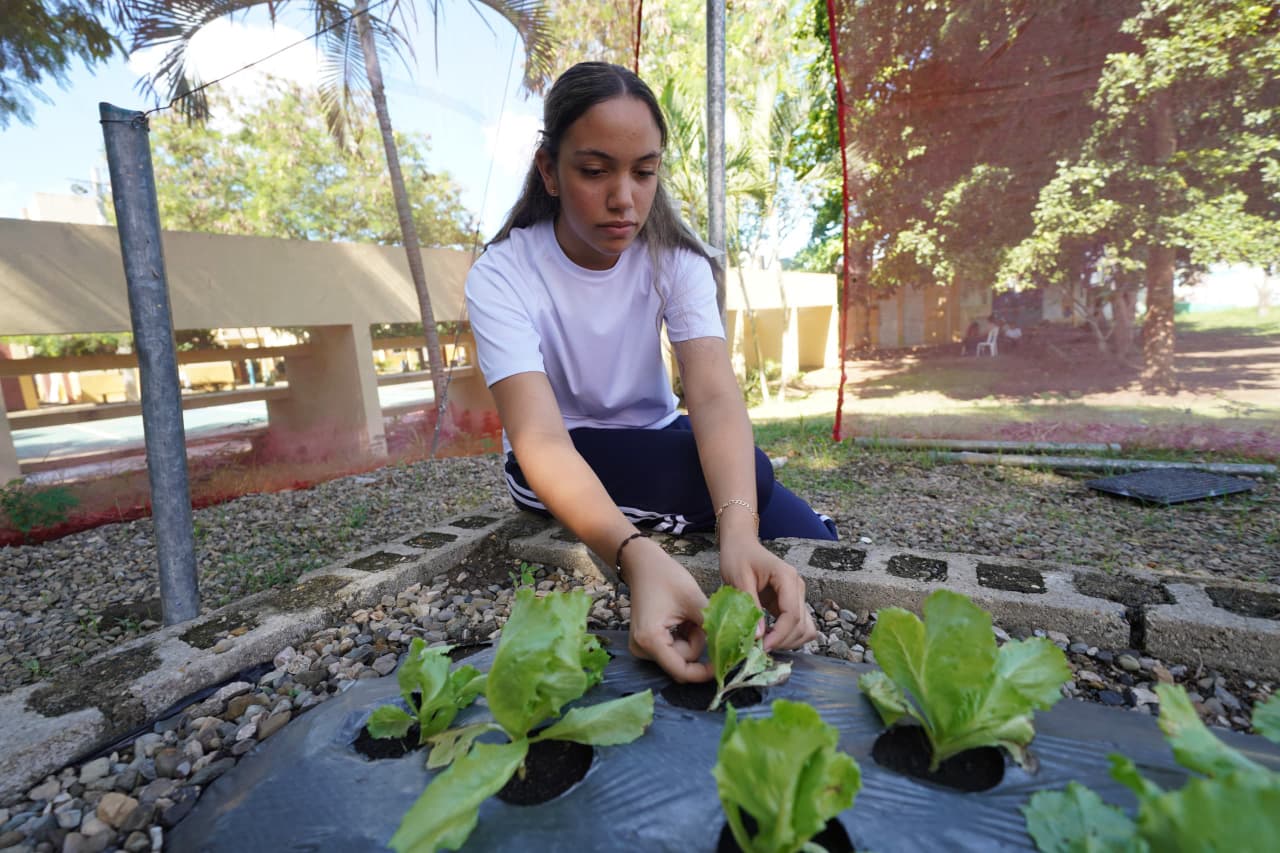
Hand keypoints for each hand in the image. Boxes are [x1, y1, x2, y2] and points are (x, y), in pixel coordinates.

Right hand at [623, 538, 713, 682]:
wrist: (642, 563)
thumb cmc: (665, 576)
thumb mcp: (693, 600)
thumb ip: (712, 625)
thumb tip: (733, 644)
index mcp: (650, 640)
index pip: (681, 671)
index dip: (704, 672)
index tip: (723, 665)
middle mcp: (642, 648)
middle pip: (681, 663)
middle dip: (697, 644)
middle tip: (700, 620)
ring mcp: (642, 647)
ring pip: (679, 656)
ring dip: (692, 639)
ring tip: (689, 615)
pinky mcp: (646, 642)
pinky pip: (673, 649)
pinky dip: (684, 637)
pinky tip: (682, 619)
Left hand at [718, 538, 817, 651]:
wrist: (742, 545)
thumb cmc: (738, 557)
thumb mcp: (738, 579)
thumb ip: (750, 606)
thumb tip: (758, 636)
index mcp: (786, 578)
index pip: (791, 614)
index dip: (779, 635)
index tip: (762, 647)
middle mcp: (797, 587)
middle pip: (801, 624)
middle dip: (782, 641)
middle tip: (759, 649)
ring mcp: (797, 595)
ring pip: (805, 628)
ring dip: (788, 641)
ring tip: (765, 644)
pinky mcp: (792, 602)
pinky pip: (799, 625)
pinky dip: (789, 636)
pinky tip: (771, 637)